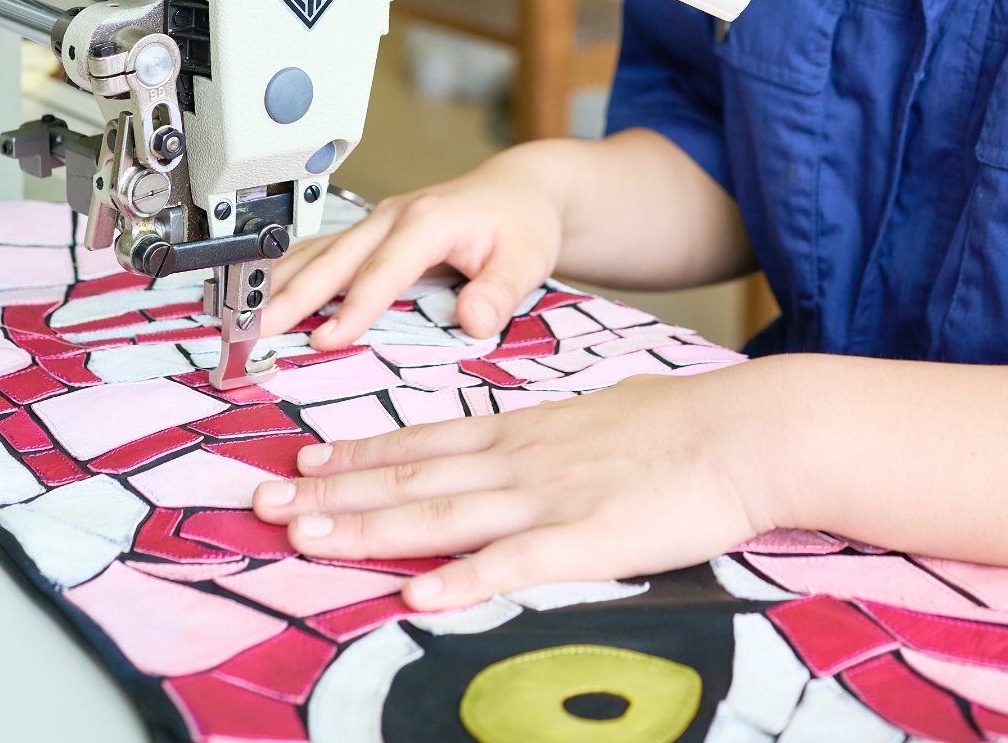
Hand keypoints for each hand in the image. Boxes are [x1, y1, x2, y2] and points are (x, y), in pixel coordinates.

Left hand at [252, 360, 781, 608]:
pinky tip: (416, 592)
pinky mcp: (585, 539)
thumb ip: (547, 437)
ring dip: (366, 527)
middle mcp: (519, 459)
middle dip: (331, 493)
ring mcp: (547, 498)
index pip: (423, 443)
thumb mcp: (596, 415)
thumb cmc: (680, 424)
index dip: (358, 455)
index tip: (303, 460)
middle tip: (264, 501)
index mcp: (524, 430)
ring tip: (304, 535)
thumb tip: (517, 444)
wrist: (743, 430)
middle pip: (410, 479)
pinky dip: (460, 578)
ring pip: (439, 515)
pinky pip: (511, 563)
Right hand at [261, 147, 568, 346]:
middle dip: (295, 294)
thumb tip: (473, 320)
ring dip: (282, 283)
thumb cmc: (522, 223)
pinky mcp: (371, 232)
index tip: (327, 340)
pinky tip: (267, 297)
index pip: (386, 269)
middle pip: (335, 257)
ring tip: (245, 318)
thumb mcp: (527, 257)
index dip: (355, 306)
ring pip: (319, 251)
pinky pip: (323, 251)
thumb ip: (501, 290)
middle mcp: (395, 215)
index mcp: (428, 220)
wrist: (519, 191)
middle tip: (258, 330)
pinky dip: (291, 273)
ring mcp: (378, 221)